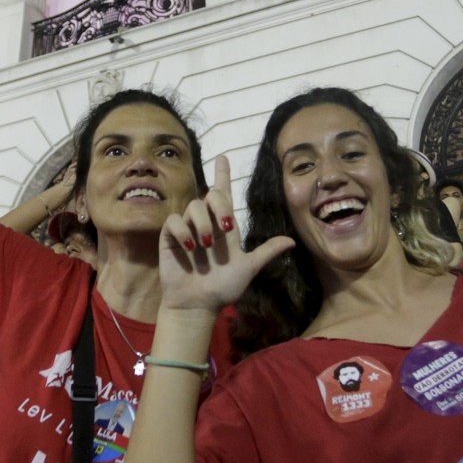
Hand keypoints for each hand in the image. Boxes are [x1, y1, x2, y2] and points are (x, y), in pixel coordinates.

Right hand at [159, 155, 292, 313]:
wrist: (199, 305)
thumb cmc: (223, 288)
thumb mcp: (248, 268)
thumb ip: (266, 252)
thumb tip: (292, 240)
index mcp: (225, 227)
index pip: (223, 194)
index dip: (222, 174)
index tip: (223, 157)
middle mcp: (206, 224)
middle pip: (211, 195)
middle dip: (220, 205)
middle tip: (227, 226)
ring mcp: (187, 230)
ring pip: (193, 206)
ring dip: (203, 223)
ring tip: (207, 245)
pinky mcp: (170, 238)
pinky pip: (175, 221)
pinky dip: (183, 231)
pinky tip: (190, 247)